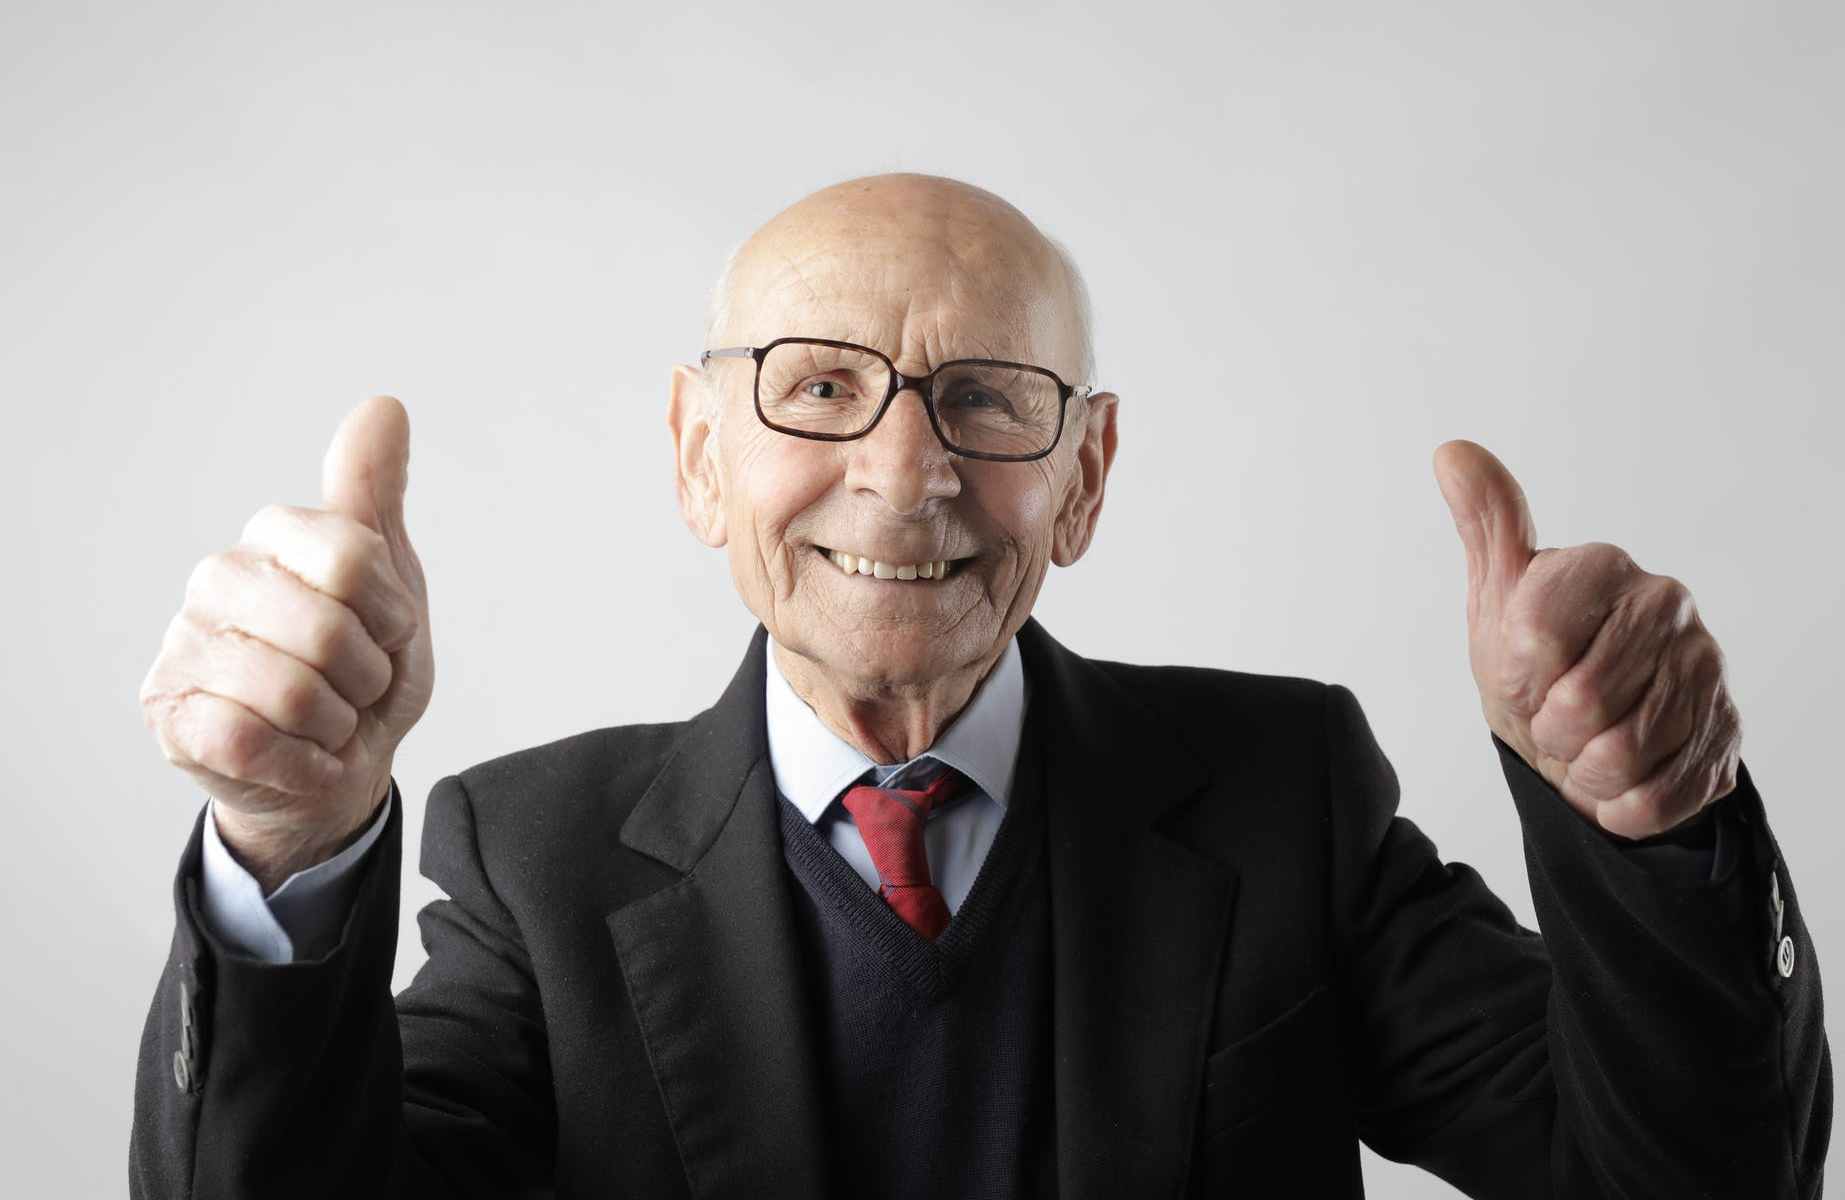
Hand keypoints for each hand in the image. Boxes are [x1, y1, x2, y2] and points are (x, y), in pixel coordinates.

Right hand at [140, 396, 433, 889]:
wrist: (343, 766)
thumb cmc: (364, 670)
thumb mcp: (391, 581)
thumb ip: (377, 496)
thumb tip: (384, 405)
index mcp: (275, 536)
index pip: (353, 557)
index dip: (391, 613)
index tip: (387, 630)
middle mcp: (217, 579)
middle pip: (327, 629)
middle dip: (366, 678)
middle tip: (356, 686)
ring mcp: (185, 646)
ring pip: (293, 693)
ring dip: (336, 725)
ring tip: (326, 720)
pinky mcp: (171, 715)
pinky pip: (253, 739)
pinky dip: (300, 761)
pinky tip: (295, 754)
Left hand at [1432, 440, 1740, 838]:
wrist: (1591, 732)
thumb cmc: (1540, 658)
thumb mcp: (1500, 595)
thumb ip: (1486, 526)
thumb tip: (1452, 453)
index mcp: (1604, 566)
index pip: (1535, 638)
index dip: (1515, 676)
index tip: (1521, 674)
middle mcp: (1666, 605)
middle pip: (1580, 703)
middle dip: (1549, 729)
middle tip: (1553, 719)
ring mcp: (1707, 668)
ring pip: (1620, 755)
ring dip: (1583, 770)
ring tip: (1585, 746)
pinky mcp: (1727, 734)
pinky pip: (1656, 796)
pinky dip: (1621, 804)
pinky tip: (1619, 778)